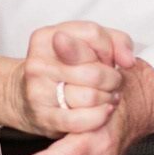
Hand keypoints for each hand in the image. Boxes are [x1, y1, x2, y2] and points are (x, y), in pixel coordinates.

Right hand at [17, 20, 134, 136]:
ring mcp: (38, 90)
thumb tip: (128, 61)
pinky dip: (99, 117)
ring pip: (90, 96)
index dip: (109, 48)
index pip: (92, 34)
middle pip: (94, 71)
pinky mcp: (43, 117)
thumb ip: (115, 41)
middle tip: (113, 83)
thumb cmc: (63, 68)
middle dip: (113, 79)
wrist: (25, 98)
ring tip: (108, 97)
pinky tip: (105, 111)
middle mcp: (38, 62)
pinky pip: (81, 120)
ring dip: (108, 99)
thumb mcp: (85, 45)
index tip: (108, 58)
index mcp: (46, 37)